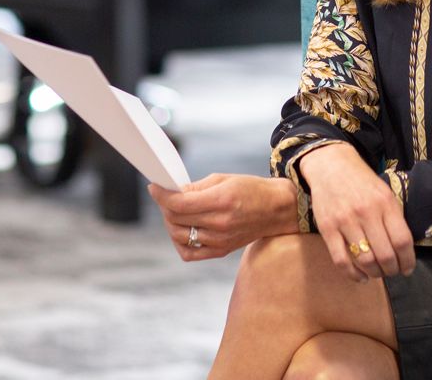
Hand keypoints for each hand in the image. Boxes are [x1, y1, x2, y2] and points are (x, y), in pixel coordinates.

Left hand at [148, 174, 297, 260]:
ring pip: (179, 236)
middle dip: (165, 206)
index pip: (180, 203)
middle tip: (166, 196)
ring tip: (175, 211)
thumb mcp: (224, 179)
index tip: (154, 187)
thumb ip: (196, 188)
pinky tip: (183, 229)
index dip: (162, 195)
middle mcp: (220, 223)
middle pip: (176, 219)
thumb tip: (172, 192)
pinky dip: (179, 241)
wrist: (277, 210)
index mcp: (221, 201)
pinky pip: (189, 253)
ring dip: (170, 222)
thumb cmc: (251, 189)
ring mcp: (220, 240)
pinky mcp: (221, 251)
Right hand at [297, 143, 414, 282]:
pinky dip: (353, 274)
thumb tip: (403, 251)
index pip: (402, 240)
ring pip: (365, 260)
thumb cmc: (362, 182)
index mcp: (385, 203)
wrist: (331, 165)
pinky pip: (341, 260)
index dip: (407, 261)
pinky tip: (360, 276)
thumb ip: (393, 218)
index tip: (407, 269)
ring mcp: (345, 221)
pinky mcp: (327, 228)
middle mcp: (367, 212)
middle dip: (391, 270)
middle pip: (385, 254)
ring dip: (374, 273)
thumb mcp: (384, 193)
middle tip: (391, 272)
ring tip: (377, 273)